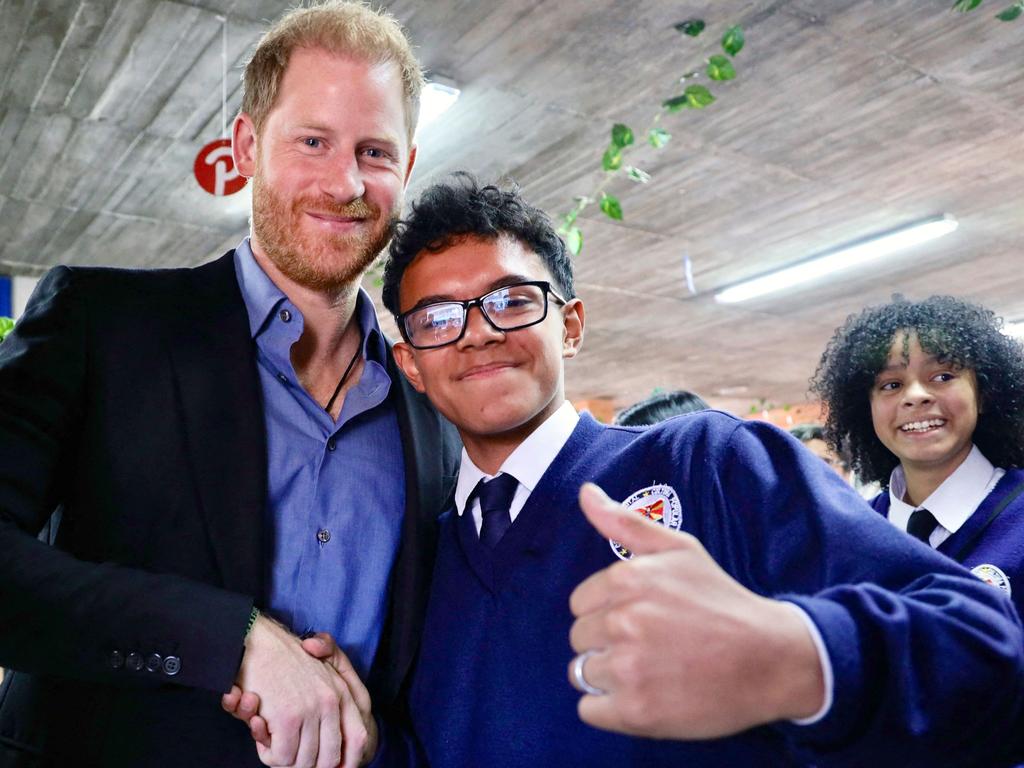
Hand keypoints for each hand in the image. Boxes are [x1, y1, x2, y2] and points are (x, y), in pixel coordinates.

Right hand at [230, 616, 365, 767]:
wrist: (259, 642)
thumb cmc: (284, 660)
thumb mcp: (320, 674)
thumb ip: (333, 704)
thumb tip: (338, 752)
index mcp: (342, 692)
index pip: (358, 739)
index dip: (347, 761)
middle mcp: (331, 702)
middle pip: (329, 759)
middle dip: (308, 766)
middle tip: (288, 757)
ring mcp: (311, 710)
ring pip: (303, 762)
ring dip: (285, 760)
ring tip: (272, 742)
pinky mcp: (288, 718)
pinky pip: (282, 757)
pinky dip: (269, 755)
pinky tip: (262, 733)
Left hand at [567, 483, 823, 739]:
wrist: (771, 658)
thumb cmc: (720, 600)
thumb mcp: (678, 549)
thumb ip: (625, 521)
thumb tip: (585, 492)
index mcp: (625, 579)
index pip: (580, 604)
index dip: (607, 612)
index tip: (643, 618)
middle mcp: (622, 622)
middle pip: (579, 639)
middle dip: (606, 643)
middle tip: (652, 645)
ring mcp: (628, 669)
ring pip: (582, 674)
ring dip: (609, 677)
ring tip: (651, 671)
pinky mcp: (636, 712)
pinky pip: (591, 710)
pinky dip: (611, 709)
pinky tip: (645, 696)